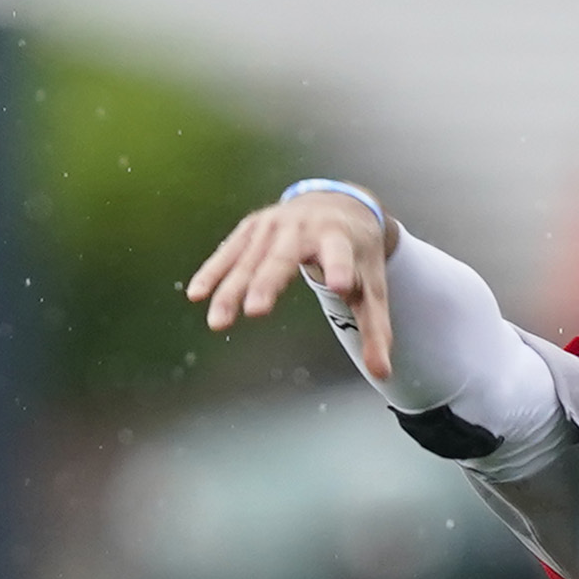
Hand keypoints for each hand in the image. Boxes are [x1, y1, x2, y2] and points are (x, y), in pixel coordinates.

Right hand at [181, 186, 396, 381]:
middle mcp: (303, 228)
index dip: (339, 267)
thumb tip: (383, 375)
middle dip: (268, 283)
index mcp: (339, 238)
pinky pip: (228, 252)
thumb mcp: (372, 286)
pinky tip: (196, 294)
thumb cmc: (358, 255)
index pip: (340, 254)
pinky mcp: (252, 227)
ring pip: (249, 260)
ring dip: (231, 289)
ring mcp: (273, 225)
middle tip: (256, 311)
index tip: (339, 285)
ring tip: (218, 322)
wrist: (340, 203)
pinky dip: (213, 272)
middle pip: (283, 259)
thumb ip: (376, 330)